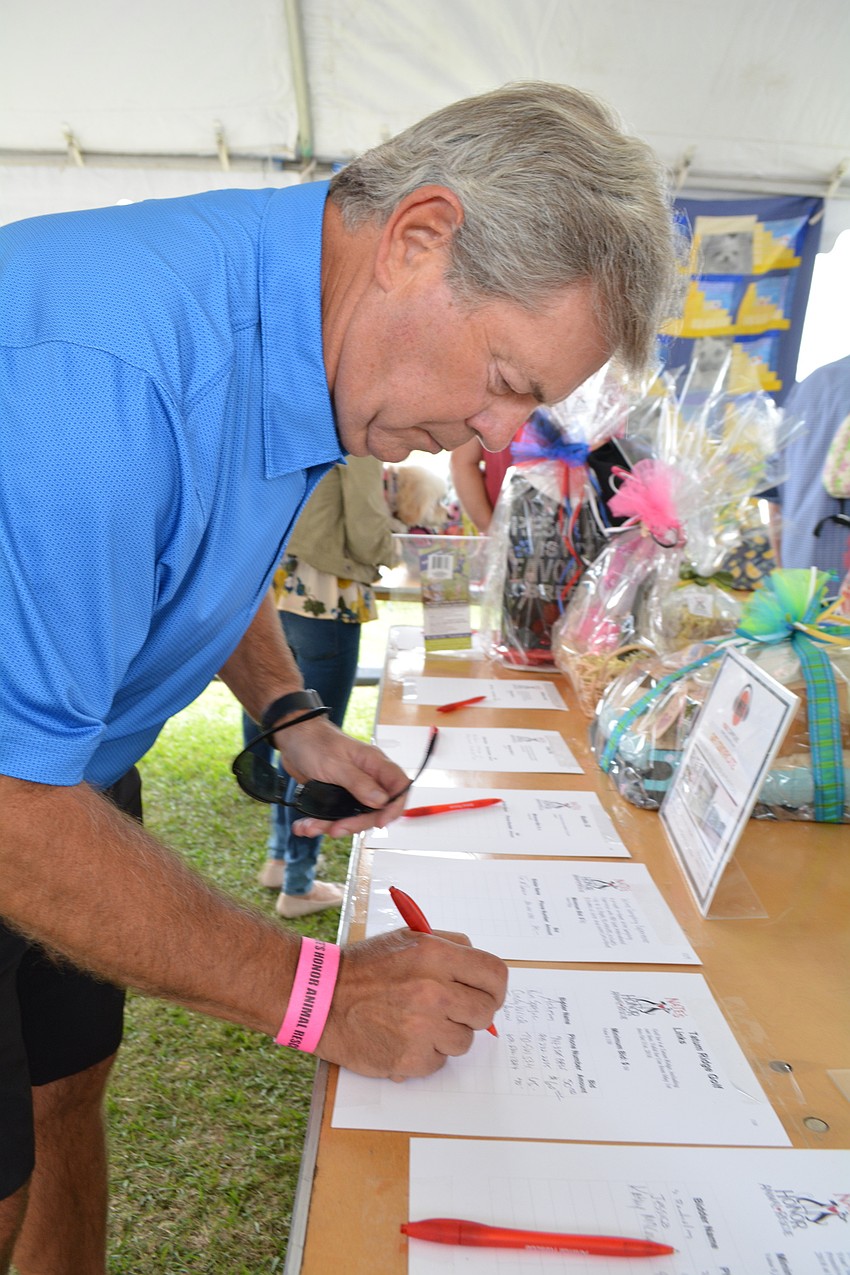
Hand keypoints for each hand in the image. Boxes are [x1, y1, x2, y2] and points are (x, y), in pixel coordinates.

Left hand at [275, 714, 410, 836]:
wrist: (291, 737)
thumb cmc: (314, 741)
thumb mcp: (336, 764)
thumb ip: (359, 783)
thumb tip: (381, 800)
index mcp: (374, 764)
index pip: (399, 786)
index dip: (395, 807)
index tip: (381, 822)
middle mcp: (367, 778)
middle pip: (375, 810)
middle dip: (356, 823)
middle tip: (336, 828)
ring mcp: (352, 788)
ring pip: (353, 816)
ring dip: (332, 825)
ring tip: (312, 827)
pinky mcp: (336, 796)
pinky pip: (335, 816)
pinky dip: (320, 823)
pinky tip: (306, 825)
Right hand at [314, 929, 507, 1078]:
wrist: (320, 997)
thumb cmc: (365, 967)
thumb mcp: (409, 938)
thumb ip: (451, 948)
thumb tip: (482, 972)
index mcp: (436, 955)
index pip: (495, 975)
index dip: (495, 987)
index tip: (487, 994)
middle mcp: (434, 991)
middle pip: (486, 1012)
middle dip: (473, 1013)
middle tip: (452, 1010)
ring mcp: (422, 1028)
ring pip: (464, 1041)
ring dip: (447, 1035)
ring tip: (418, 1022)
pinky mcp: (410, 1059)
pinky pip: (439, 1062)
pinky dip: (426, 1054)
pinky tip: (403, 1038)